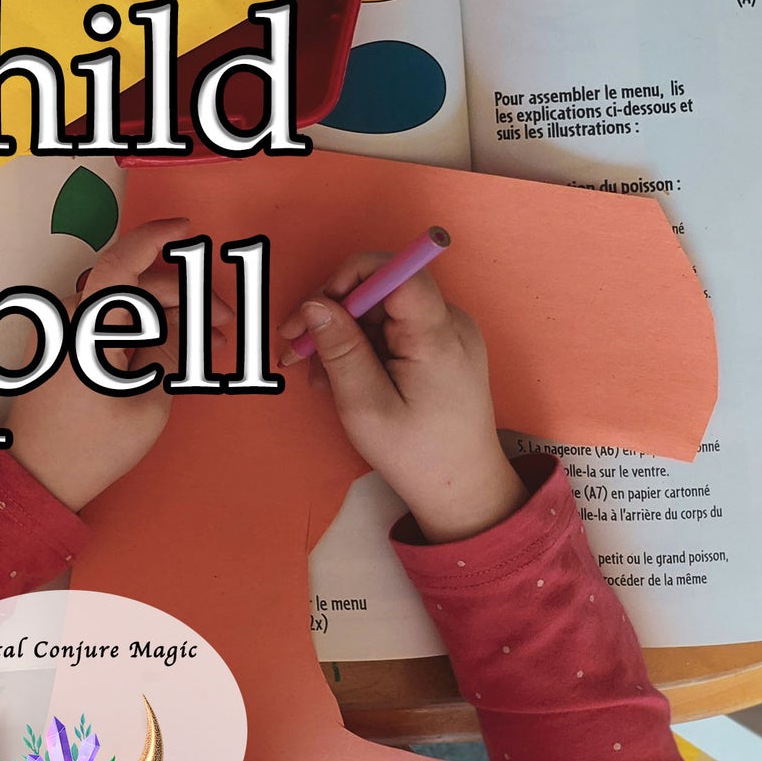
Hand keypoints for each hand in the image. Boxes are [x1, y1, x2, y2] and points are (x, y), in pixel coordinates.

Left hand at [6, 218, 226, 511]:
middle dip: (183, 296)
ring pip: (124, 304)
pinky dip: (142, 328)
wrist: (37, 479)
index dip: (155, 237)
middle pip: (133, 285)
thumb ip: (172, 351)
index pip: (121, 261)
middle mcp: (69, 318)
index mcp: (86, 327)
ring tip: (209, 343)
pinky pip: (108, 323)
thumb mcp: (147, 402)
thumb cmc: (91, 447)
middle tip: (224, 323)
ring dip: (167, 314)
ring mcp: (62, 331)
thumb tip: (192, 319)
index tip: (187, 229)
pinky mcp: (62, 346)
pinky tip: (177, 348)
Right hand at [278, 255, 525, 542]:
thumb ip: (340, 350)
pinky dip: (362, 344)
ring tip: (318, 373)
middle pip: (381, 288)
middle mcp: (449, 322)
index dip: (349, 277)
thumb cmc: (416, 455)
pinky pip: (392, 327)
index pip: (396, 271)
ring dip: (343, 333)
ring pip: (381, 309)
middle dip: (334, 312)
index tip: (316, 311)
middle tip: (298, 350)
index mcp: (437, 335)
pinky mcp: (440, 345)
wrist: (463, 489)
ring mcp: (447, 332)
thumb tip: (314, 303)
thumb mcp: (366, 406)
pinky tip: (341, 374)